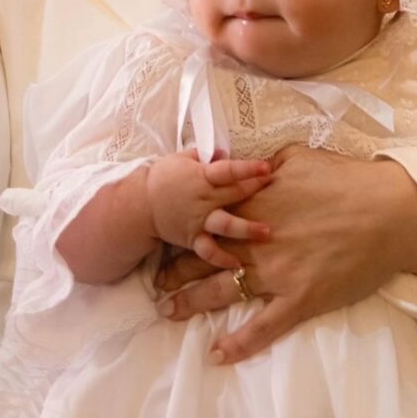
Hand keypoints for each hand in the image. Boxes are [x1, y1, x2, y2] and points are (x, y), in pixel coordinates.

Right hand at [148, 151, 271, 268]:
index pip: (227, 171)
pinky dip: (222, 259)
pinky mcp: (193, 239)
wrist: (140, 205)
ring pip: (225, 225)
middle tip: (276, 189)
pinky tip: (239, 264)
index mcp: (201, 177)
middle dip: (255, 190)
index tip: (266, 167)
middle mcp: (203, 199)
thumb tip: (225, 153)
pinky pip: (209, 251)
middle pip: (233, 194)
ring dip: (246, 229)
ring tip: (266, 232)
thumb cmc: (163, 177)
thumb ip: (205, 156)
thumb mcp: (182, 159)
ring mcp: (199, 221)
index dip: (247, 169)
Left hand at [156, 145, 416, 363]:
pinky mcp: (299, 299)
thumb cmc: (348, 180)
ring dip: (190, 302)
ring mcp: (276, 272)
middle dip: (176, 269)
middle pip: (203, 256)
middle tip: (157, 282)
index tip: (167, 237)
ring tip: (168, 310)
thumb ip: (265, 166)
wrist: (389, 211)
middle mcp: (256, 240)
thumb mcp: (298, 157)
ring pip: (221, 291)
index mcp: (255, 202)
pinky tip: (217, 353)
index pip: (206, 218)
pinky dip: (239, 343)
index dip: (184, 229)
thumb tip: (248, 166)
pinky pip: (262, 327)